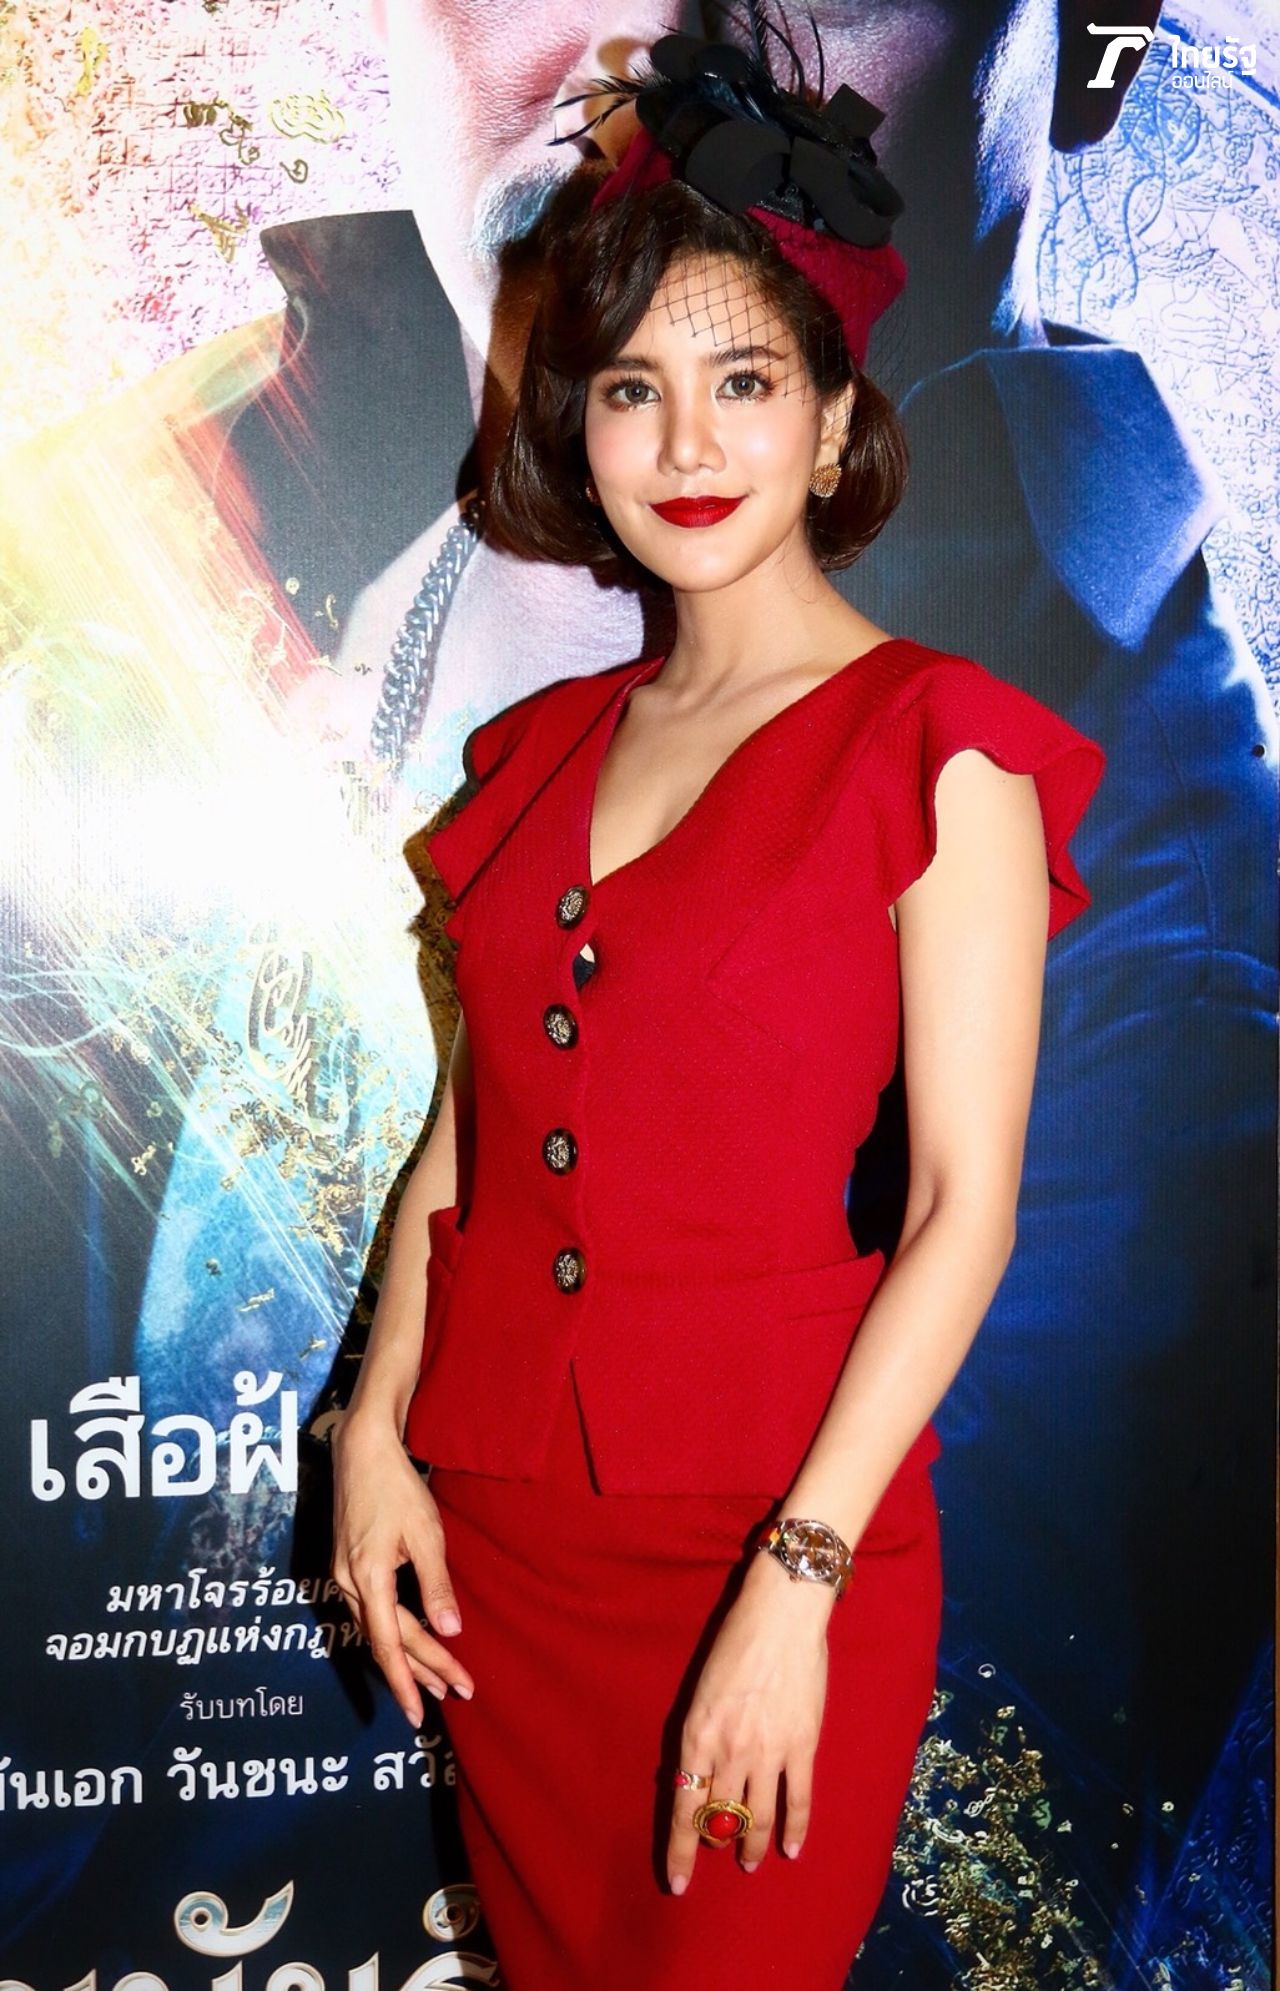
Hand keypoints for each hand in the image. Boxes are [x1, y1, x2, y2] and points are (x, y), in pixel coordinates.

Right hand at [330, 1406, 475, 1728]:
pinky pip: (368, 1613)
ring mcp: (342, 1576)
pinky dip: (391, 1633)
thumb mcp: (426, 1533)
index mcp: (368, 1577)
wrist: (360, 1449)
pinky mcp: (345, 1566)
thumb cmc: (397, 1486)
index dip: (408, 1681)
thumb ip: (436, 1584)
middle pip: (386, 1641)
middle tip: (455, 1693)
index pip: (390, 1644)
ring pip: (376, 1629)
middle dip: (420, 1671)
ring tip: (436, 1682)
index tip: (422, 1714)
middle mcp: (348, 1583)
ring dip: (406, 1656)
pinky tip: (407, 1643)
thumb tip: (451, 1631)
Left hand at [666, 1553, 835, 1892]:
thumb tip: (697, 1773)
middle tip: (722, 1861)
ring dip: (752, 1845)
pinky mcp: (802, 1746)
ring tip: (749, 1862)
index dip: (680, 1850)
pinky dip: (795, 1829)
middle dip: (718, 1847)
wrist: (781, 1615)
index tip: (678, 1882)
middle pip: (720, 1819)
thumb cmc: (735, 1640)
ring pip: (757, 1817)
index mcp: (696, 1735)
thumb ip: (699, 1734)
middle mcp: (728, 1751)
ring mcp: (768, 1752)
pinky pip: (798, 1801)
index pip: (683, 1809)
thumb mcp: (701, 1689)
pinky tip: (791, 1848)